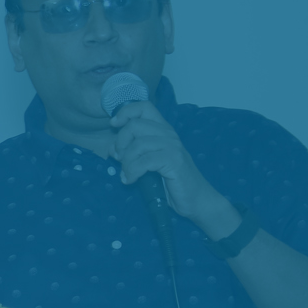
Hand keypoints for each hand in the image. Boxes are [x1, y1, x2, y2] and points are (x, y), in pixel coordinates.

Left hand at [108, 101, 239, 236]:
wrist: (196, 200)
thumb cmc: (171, 182)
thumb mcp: (148, 164)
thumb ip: (132, 153)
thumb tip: (111, 148)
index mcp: (163, 131)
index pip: (144, 107)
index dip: (126, 112)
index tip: (114, 125)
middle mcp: (169, 134)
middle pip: (135, 125)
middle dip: (120, 142)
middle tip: (119, 159)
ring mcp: (173, 146)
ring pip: (137, 144)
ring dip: (126, 162)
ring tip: (127, 175)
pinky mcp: (174, 161)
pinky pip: (143, 161)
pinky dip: (132, 172)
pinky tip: (131, 180)